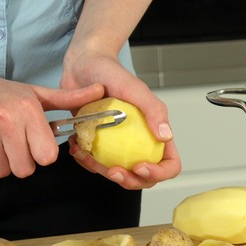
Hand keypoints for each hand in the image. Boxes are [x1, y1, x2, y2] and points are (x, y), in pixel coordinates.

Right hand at [0, 67, 104, 178]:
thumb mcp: (33, 93)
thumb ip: (68, 98)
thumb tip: (101, 91)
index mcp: (27, 109)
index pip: (48, 156)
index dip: (41, 154)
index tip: (32, 143)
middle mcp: (6, 120)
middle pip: (25, 169)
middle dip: (20, 161)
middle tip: (12, 144)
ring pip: (3, 172)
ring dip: (0, 163)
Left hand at [61, 53, 181, 189]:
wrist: (82, 66)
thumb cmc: (111, 72)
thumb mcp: (135, 89)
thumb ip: (154, 110)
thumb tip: (166, 135)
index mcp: (154, 132)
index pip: (169, 163)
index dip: (159, 172)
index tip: (140, 166)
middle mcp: (139, 142)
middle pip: (143, 177)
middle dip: (129, 180)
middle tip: (113, 170)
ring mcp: (118, 145)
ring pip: (117, 173)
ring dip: (101, 171)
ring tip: (87, 155)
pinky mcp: (98, 144)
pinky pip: (95, 163)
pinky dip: (85, 161)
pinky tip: (77, 148)